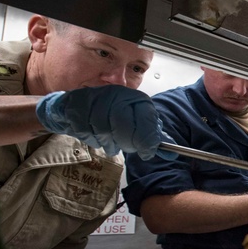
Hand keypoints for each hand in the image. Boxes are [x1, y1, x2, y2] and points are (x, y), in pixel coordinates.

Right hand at [36, 86, 173, 159]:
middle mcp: (116, 94)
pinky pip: (85, 130)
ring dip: (107, 143)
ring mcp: (95, 98)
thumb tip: (172, 155)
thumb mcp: (134, 124)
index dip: (147, 139)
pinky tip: (95, 138)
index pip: (146, 118)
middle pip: (124, 123)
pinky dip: (91, 139)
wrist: (75, 107)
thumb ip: (151, 137)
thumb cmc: (109, 117)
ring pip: (103, 128)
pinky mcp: (76, 105)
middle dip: (126, 142)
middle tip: (126, 148)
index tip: (147, 152)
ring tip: (110, 145)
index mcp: (135, 98)